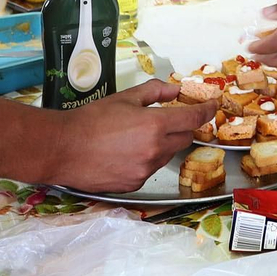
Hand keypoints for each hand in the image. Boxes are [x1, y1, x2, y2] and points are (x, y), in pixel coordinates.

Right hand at [51, 80, 215, 191]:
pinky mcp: (135, 185)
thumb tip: (175, 90)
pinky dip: (146, 159)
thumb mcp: (125, 97)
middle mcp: (155, 150)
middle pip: (184, 138)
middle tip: (165, 119)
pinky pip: (150, 169)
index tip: (213, 106)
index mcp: (155, 125)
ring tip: (135, 136)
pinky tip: (126, 153)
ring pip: (167, 155)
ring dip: (162, 144)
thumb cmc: (92, 119)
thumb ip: (155, 92)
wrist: (63, 149)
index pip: (193, 119)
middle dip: (180, 127)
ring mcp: (146, 171)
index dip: (207, 111)